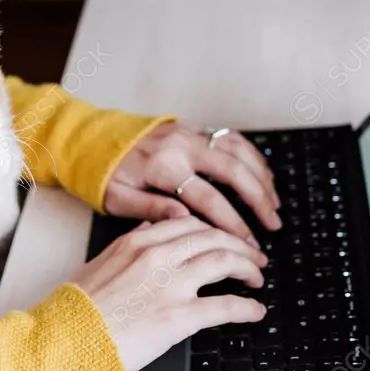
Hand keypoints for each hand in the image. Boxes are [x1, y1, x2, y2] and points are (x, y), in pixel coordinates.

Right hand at [75, 217, 266, 370]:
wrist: (67, 341)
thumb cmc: (78, 310)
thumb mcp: (101, 264)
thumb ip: (131, 243)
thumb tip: (154, 226)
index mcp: (136, 241)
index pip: (188, 223)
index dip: (213, 230)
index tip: (224, 238)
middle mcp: (156, 256)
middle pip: (213, 237)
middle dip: (239, 245)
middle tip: (251, 257)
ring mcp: (170, 285)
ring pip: (225, 260)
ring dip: (247, 268)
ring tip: (256, 278)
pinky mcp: (179, 317)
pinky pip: (226, 305)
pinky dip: (247, 307)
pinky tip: (255, 311)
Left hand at [105, 122, 281, 244]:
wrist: (94, 138)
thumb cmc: (105, 175)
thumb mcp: (118, 199)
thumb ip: (152, 210)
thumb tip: (186, 220)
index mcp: (163, 168)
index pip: (209, 199)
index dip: (233, 223)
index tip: (248, 243)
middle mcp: (181, 146)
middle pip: (233, 171)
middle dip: (258, 200)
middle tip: (273, 224)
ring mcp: (190, 133)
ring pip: (238, 151)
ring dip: (261, 177)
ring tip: (274, 204)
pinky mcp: (193, 127)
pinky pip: (231, 138)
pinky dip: (252, 156)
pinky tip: (262, 175)